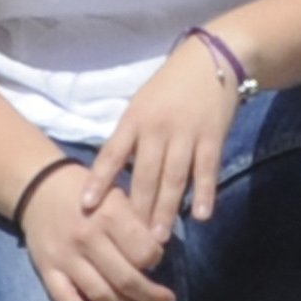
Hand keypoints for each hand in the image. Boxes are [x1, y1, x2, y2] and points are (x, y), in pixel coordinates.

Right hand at [18, 163, 176, 300]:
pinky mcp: (47, 270)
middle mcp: (88, 238)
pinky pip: (64, 299)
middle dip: (151, 294)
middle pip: (125, 277)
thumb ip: (139, 220)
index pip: (143, 250)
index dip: (157, 260)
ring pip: (99, 292)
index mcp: (110, 215)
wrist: (40, 188)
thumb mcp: (119, 193)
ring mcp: (66, 258)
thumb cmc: (90, 190)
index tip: (161, 261)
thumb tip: (161, 249)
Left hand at [83, 35, 237, 241]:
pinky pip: (207, 169)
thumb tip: (115, 178)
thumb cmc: (170, 86)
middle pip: (145, 176)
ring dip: (166, 210)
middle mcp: (158, 129)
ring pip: (174, 178)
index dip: (99, 181)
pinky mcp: (213, 135)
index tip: (86, 208)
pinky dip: (205, 193)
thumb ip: (129, 139)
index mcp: (135, 120)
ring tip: (159, 238)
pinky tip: (201, 215)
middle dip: (137, 210)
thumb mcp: (141, 106)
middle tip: (129, 242)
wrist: (213, 58)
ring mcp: (187, 133)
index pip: (112, 154)